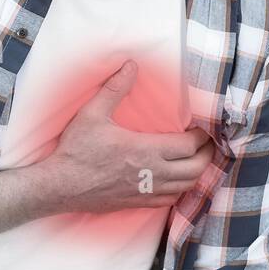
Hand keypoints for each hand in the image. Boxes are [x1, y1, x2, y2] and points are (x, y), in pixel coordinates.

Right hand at [35, 59, 214, 212]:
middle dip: (207, 155)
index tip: (202, 127)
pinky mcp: (139, 203)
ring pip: (186, 187)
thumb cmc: (76, 150)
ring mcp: (146, 192)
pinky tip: (178, 181)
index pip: (189, 146)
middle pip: (195, 168)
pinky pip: (171, 200)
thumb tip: (131, 65)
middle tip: (208, 143)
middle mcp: (152, 174)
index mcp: (145, 150)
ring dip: (197, 173)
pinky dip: (182, 190)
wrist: (60, 186)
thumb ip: (115, 89)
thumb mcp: (93, 114)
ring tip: (198, 160)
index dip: (202, 136)